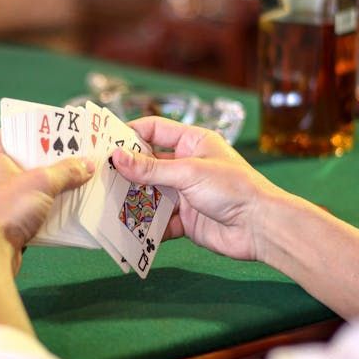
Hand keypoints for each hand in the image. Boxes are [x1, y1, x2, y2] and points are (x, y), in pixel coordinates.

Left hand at [0, 131, 92, 273]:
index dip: (41, 127)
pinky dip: (49, 202)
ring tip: (82, 175)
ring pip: (33, 183)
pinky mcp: (7, 218)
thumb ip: (66, 171)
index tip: (65, 126)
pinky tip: (71, 202)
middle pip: (28, 157)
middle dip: (55, 157)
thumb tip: (88, 165)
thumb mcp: (41, 183)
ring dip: (55, 182)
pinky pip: (33, 203)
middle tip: (82, 151)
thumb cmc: (5, 210)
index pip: (17, 130)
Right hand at [111, 117, 293, 261]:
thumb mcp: (189, 172)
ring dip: (132, 199)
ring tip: (105, 203)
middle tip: (97, 176)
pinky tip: (127, 228)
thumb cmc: (234, 188)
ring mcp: (185, 193)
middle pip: (148, 165)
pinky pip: (159, 222)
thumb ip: (151, 168)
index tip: (103, 141)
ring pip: (150, 194)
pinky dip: (145, 226)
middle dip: (125, 171)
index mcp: (192, 142)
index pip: (154, 130)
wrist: (261, 228)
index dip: (129, 133)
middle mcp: (187, 165)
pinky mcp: (185, 219)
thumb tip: (116, 157)